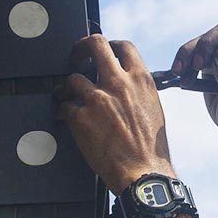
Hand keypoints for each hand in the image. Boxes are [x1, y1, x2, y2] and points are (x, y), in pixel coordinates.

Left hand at [56, 35, 175, 193]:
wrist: (143, 172)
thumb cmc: (152, 148)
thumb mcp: (154, 110)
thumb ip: (138, 92)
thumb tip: (125, 87)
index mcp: (140, 80)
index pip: (123, 46)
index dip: (108, 45)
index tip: (101, 51)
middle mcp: (118, 84)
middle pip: (94, 45)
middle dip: (81, 48)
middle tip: (76, 58)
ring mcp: (97, 99)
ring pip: (72, 79)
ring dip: (67, 87)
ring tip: (65, 95)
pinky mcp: (81, 118)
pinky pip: (64, 107)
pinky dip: (63, 112)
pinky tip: (67, 118)